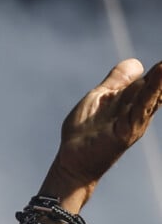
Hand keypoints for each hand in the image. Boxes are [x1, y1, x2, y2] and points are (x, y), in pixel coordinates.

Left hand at [42, 59, 161, 208]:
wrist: (71, 160)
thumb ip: (116, 82)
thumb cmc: (83, 132)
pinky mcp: (127, 130)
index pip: (152, 79)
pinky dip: (153, 90)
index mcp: (131, 100)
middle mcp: (137, 110)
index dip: (161, 69)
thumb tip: (137, 63)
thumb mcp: (99, 98)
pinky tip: (161, 71)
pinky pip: (142, 106)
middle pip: (158, 85)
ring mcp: (134, 120)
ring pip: (154, 93)